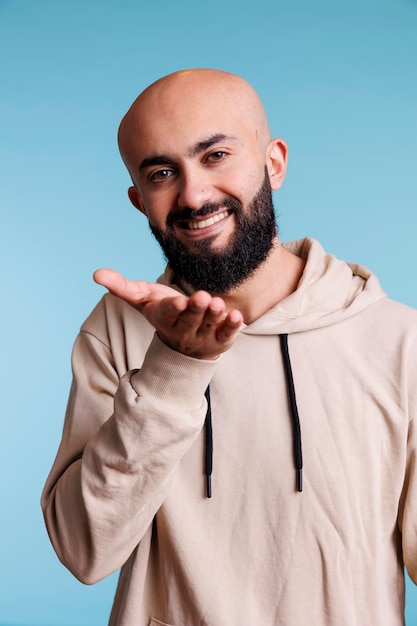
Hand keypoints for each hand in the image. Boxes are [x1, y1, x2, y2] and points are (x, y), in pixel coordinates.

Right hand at [93, 269, 242, 358]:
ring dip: (214, 315)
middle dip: (196, 310)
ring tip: (217, 304)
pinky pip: (227, 334)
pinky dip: (232, 326)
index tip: (178, 301)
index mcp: (164, 319)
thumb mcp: (143, 299)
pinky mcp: (220, 339)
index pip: (168, 313)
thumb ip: (122, 287)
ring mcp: (203, 336)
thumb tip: (96, 274)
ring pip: (209, 325)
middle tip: (202, 297)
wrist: (185, 344)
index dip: (173, 308)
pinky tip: (236, 315)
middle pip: (190, 320)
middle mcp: (183, 330)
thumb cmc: (164, 313)